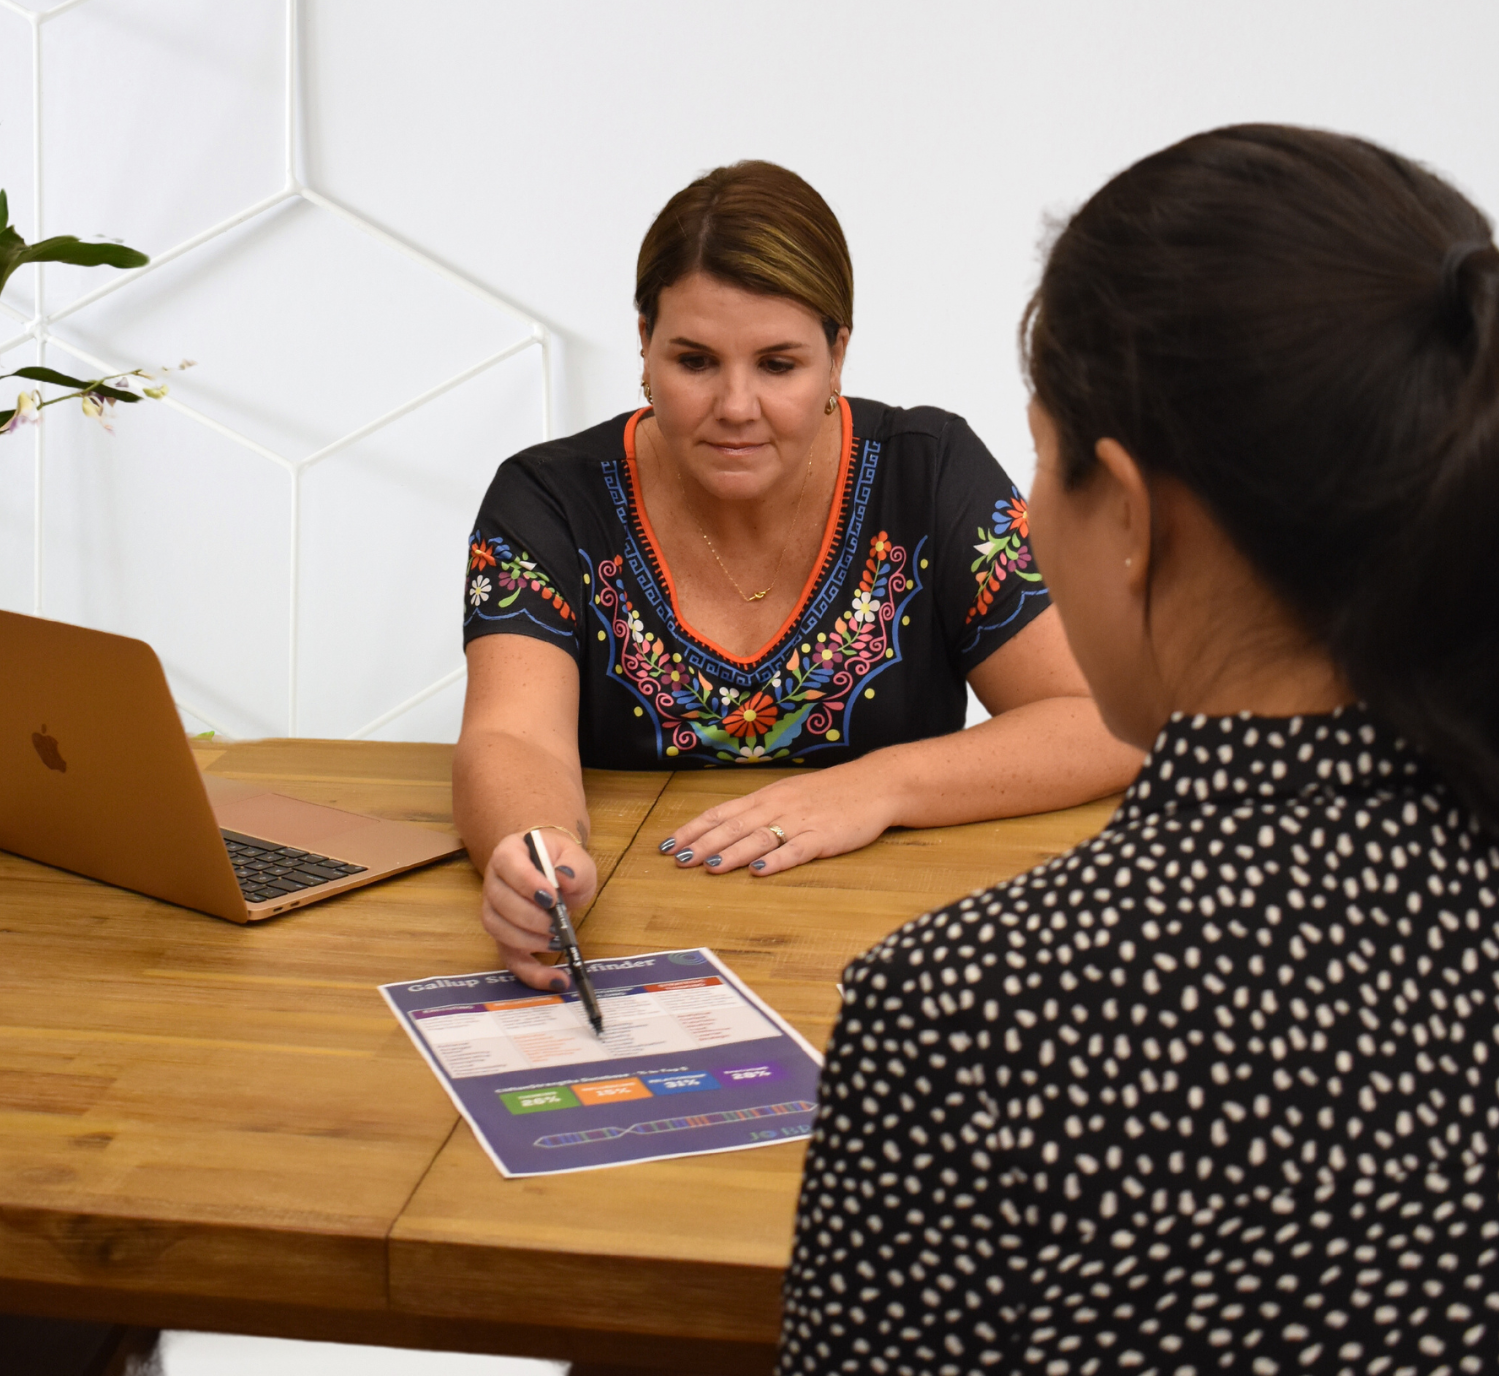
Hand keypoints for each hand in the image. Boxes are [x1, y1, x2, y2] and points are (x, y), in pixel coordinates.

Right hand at [478, 830, 597, 989]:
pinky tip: (555, 979)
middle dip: (530, 917)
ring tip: (557, 942)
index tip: (552, 898)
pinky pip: (509, 957)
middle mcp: (494, 880)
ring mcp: (494, 909)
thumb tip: (565, 878)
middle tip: (557, 924)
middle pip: (500, 901)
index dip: (527, 883)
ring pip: (498, 928)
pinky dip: (531, 973)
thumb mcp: (576, 857)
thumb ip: (575, 865)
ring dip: (528, 941)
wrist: (553, 869)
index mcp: (509, 852)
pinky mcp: (503, 936)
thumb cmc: (561, 861)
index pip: (508, 865)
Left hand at [659, 762, 898, 875]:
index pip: (721, 812)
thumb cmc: (827, 793)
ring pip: (760, 838)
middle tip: (678, 860)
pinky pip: (797, 850)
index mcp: (766, 797)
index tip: (666, 845)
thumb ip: (758, 812)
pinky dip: (777, 861)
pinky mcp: (825, 838)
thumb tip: (722, 830)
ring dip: (733, 853)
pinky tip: (759, 872)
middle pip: (734, 826)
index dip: (693, 829)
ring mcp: (801, 822)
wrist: (874, 784)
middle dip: (704, 844)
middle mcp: (778, 807)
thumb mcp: (787, 795)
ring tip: (710, 867)